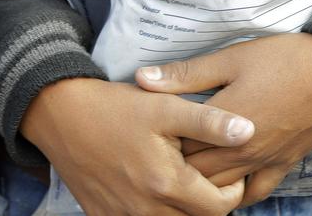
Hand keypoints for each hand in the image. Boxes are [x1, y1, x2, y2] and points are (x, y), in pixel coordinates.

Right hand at [20, 78, 254, 215]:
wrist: (62, 115)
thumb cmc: (117, 108)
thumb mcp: (166, 106)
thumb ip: (209, 122)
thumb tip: (249, 131)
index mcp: (165, 184)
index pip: (219, 209)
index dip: (233, 191)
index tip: (231, 169)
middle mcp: (145, 210)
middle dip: (211, 203)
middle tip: (212, 174)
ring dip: (185, 209)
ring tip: (187, 179)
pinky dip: (158, 211)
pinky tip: (157, 187)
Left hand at [135, 33, 311, 207]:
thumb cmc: (285, 58)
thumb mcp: (232, 57)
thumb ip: (186, 74)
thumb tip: (142, 79)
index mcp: (225, 124)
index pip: (179, 149)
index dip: (162, 144)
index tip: (153, 132)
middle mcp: (243, 151)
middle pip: (197, 175)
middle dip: (178, 166)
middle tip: (166, 150)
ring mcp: (266, 162)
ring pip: (223, 189)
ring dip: (203, 183)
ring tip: (190, 168)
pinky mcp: (286, 164)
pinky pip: (257, 191)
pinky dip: (239, 194)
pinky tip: (229, 185)